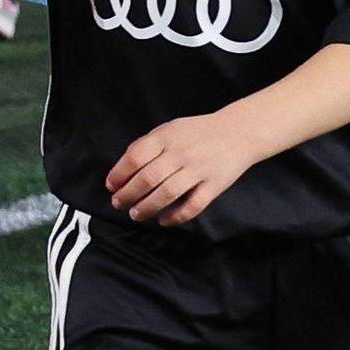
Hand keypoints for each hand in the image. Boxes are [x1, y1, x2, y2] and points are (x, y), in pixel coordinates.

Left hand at [101, 113, 263, 227]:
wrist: (238, 132)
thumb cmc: (198, 132)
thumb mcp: (170, 128)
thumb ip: (147, 144)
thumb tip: (123, 166)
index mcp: (167, 137)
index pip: (136, 156)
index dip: (119, 173)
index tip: (111, 186)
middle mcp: (181, 153)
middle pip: (148, 178)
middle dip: (128, 194)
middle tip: (119, 203)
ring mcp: (198, 170)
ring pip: (168, 193)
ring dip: (148, 207)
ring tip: (136, 214)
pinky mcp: (214, 185)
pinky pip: (193, 205)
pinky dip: (176, 216)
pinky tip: (164, 220)